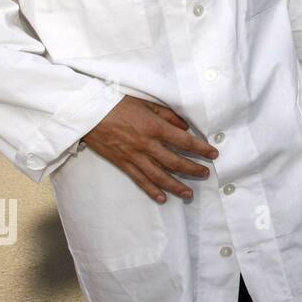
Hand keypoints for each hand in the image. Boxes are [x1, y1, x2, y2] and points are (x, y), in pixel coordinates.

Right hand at [83, 96, 216, 202]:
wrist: (87, 112)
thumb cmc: (117, 103)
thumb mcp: (146, 103)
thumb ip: (168, 115)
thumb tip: (185, 127)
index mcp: (155, 127)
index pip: (185, 142)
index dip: (201, 149)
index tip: (213, 153)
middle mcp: (147, 145)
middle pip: (175, 162)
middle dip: (193, 169)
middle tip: (206, 174)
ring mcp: (134, 156)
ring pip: (159, 176)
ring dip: (176, 186)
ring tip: (189, 193)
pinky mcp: (122, 163)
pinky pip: (139, 180)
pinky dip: (151, 190)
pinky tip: (162, 198)